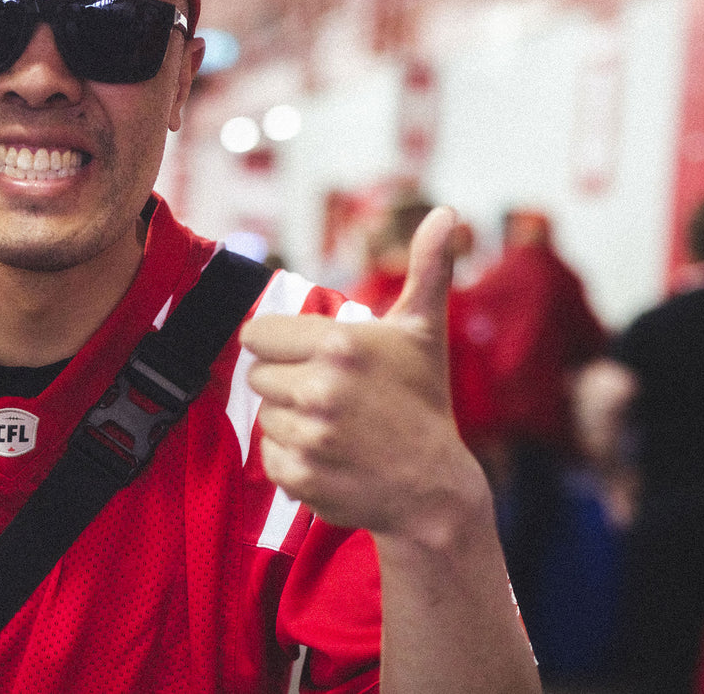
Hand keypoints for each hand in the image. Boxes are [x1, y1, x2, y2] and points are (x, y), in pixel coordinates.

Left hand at [242, 207, 485, 542]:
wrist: (436, 490)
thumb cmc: (423, 401)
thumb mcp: (423, 331)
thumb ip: (427, 268)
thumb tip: (446, 213)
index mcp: (340, 345)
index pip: (257, 335)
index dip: (279, 345)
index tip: (308, 357)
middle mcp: (321, 389)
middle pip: (257, 376)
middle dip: (287, 382)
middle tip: (330, 395)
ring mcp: (310, 436)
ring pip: (263, 416)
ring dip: (290, 420)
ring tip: (335, 426)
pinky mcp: (301, 476)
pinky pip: (268, 456)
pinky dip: (291, 458)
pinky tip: (330, 455)